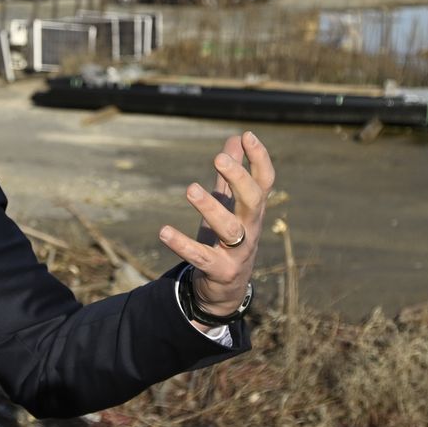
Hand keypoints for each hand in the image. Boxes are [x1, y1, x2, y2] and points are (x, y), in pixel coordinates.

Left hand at [158, 132, 275, 317]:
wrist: (226, 291)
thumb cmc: (227, 241)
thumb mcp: (230, 206)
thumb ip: (230, 175)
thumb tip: (235, 139)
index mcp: (253, 211)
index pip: (264, 182)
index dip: (260, 159)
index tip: (247, 135)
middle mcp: (251, 229)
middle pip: (253, 201)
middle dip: (238, 179)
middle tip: (218, 158)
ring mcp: (238, 252)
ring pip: (229, 229)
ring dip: (210, 208)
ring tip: (190, 188)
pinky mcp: (220, 270)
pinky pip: (201, 256)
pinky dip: (182, 244)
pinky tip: (164, 231)